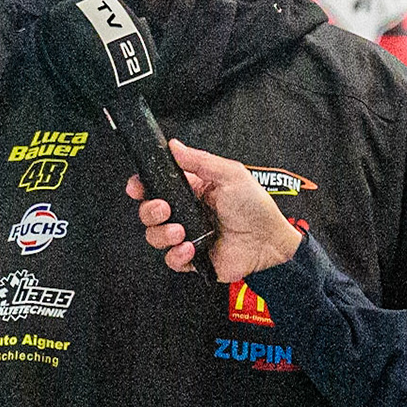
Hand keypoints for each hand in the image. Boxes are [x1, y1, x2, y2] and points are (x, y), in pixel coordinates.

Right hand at [127, 140, 302, 281]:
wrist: (269, 243)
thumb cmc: (256, 208)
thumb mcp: (230, 174)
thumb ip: (200, 161)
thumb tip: (175, 146)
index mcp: (193, 189)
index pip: (157, 186)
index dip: (142, 186)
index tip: (137, 186)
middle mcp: (186, 212)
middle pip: (150, 211)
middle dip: (150, 210)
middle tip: (164, 209)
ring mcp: (188, 236)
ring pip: (155, 236)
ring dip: (162, 233)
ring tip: (181, 231)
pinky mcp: (192, 258)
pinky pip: (171, 259)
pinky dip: (176, 255)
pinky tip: (189, 248)